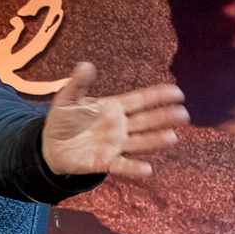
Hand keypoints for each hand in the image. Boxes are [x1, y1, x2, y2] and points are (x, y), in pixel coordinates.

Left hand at [40, 62, 188, 179]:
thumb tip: (86, 65)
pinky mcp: (106, 162)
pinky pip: (122, 165)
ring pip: (140, 142)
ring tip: (173, 137)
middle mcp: (120, 126)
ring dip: (156, 140)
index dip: (158, 96)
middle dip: (164, 117)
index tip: (177, 92)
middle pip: (146, 121)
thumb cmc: (63, 119)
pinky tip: (147, 168)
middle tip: (184, 114)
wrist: (51, 146)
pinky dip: (133, 168)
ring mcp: (115, 145)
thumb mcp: (68, 99)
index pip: (140, 100)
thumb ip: (78, 84)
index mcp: (114, 108)